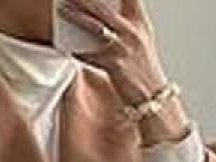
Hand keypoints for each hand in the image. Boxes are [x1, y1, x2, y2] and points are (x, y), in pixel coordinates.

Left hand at [55, 1, 189, 143]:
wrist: (152, 97)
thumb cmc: (144, 70)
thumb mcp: (142, 39)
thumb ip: (127, 22)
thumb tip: (104, 14)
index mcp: (140, 22)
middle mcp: (132, 32)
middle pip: (104, 8)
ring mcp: (123, 48)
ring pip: (95, 27)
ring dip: (76, 17)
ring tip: (63, 10)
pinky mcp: (114, 65)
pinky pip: (90, 55)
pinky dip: (78, 50)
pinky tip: (68, 46)